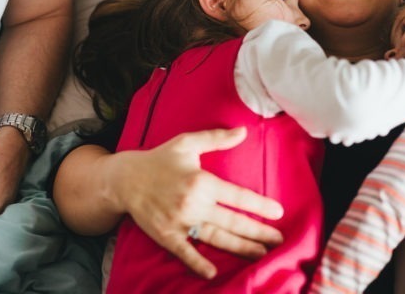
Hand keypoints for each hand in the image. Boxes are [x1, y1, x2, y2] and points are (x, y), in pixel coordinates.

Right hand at [114, 127, 284, 278]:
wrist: (125, 179)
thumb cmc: (160, 159)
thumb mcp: (187, 143)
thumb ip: (216, 138)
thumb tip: (243, 131)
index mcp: (201, 181)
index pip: (238, 196)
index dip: (260, 205)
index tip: (278, 212)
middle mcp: (193, 204)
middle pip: (233, 221)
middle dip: (258, 232)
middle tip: (279, 240)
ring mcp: (180, 222)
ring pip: (216, 238)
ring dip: (240, 248)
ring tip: (261, 254)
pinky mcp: (166, 235)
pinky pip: (185, 252)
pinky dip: (198, 263)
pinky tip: (212, 273)